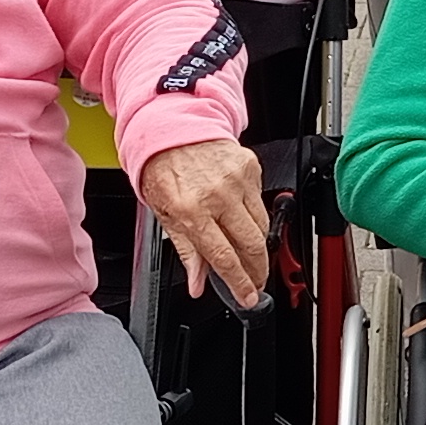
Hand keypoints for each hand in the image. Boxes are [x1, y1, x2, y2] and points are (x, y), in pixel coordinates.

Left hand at [133, 137, 270, 306]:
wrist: (173, 127)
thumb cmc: (163, 168)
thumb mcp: (164, 213)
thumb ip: (186, 250)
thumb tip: (197, 283)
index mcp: (191, 210)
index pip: (223, 257)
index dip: (239, 283)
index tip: (247, 297)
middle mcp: (217, 195)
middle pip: (251, 245)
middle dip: (258, 271)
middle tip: (256, 284)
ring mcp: (237, 180)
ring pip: (262, 227)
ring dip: (260, 248)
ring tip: (253, 260)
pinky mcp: (250, 168)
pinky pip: (261, 204)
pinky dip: (256, 218)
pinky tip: (246, 223)